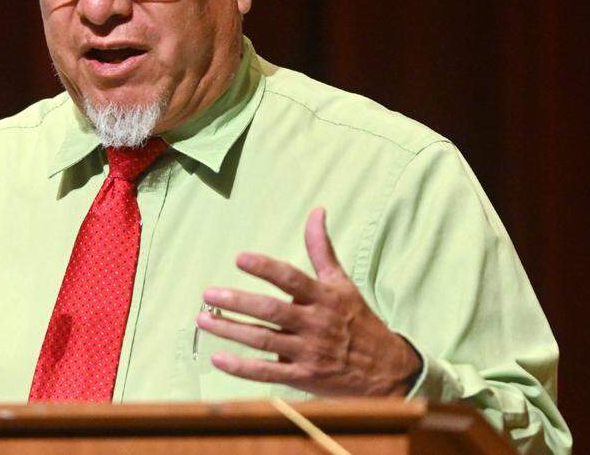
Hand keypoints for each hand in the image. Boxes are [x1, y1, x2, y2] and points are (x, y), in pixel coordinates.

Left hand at [197, 207, 421, 395]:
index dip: (266, 268)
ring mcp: (308, 353)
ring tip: (203, 320)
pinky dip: (242, 368)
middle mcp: (315, 324)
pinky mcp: (303, 377)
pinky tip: (218, 358)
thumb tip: (317, 211)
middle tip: (209, 294)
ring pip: (263, 341)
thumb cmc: (357, 320)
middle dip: (238, 302)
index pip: (291, 279)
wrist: (386, 370)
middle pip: (271, 311)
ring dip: (231, 330)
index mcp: (324, 298)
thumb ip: (322, 249)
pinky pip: (268, 373)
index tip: (239, 258)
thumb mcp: (342, 282)